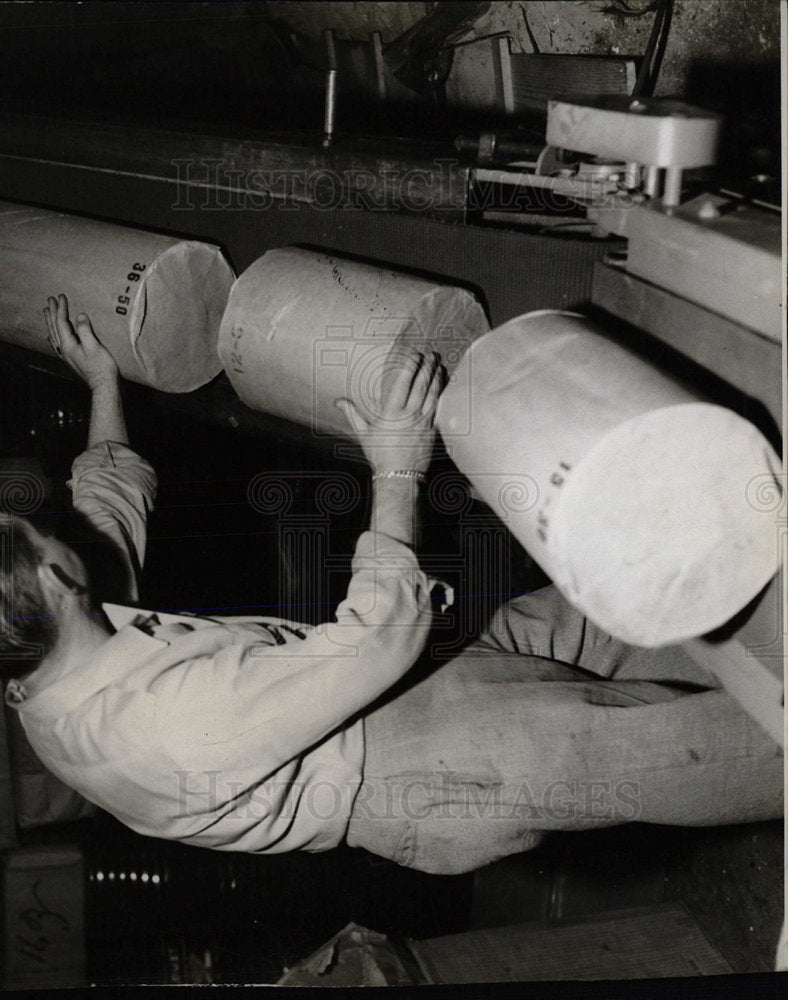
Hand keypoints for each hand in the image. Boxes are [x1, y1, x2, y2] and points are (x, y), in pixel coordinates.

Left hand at [44, 294, 118, 389]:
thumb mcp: (94, 346)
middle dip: (52, 312)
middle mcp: (64, 349)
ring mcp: (66, 355)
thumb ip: (85, 330)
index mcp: (68, 344)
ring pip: (54, 334)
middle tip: (50, 300)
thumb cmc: (101, 367)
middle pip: (54, 327)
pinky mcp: (71, 359)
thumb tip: (79, 315)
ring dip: (50, 322)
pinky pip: (57, 344)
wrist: (103, 385)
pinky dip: (53, 336)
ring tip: (47, 312)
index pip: (62, 322)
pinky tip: (51, 337)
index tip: (61, 296)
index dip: (61, 308)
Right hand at [335, 348, 444, 473]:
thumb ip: (352, 414)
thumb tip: (339, 402)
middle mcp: (410, 415)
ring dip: (437, 379)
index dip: (410, 366)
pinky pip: (439, 408)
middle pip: (422, 385)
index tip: (415, 355)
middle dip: (427, 367)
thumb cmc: (379, 454)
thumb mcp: (363, 433)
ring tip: (439, 366)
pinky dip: (441, 396)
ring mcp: (424, 422)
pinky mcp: (432, 431)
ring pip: (433, 395)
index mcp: (392, 412)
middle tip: (431, 354)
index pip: (404, 383)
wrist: (399, 475)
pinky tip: (443, 388)